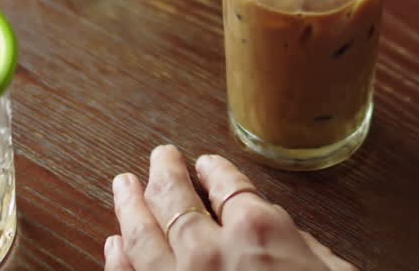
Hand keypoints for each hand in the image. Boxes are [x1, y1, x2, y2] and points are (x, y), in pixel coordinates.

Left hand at [104, 145, 357, 270]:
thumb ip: (304, 249)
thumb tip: (283, 234)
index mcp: (259, 232)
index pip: (227, 185)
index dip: (213, 171)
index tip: (205, 164)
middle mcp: (209, 252)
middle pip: (176, 199)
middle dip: (165, 174)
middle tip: (157, 158)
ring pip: (141, 233)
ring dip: (130, 205)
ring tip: (123, 186)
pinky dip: (117, 260)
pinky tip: (114, 247)